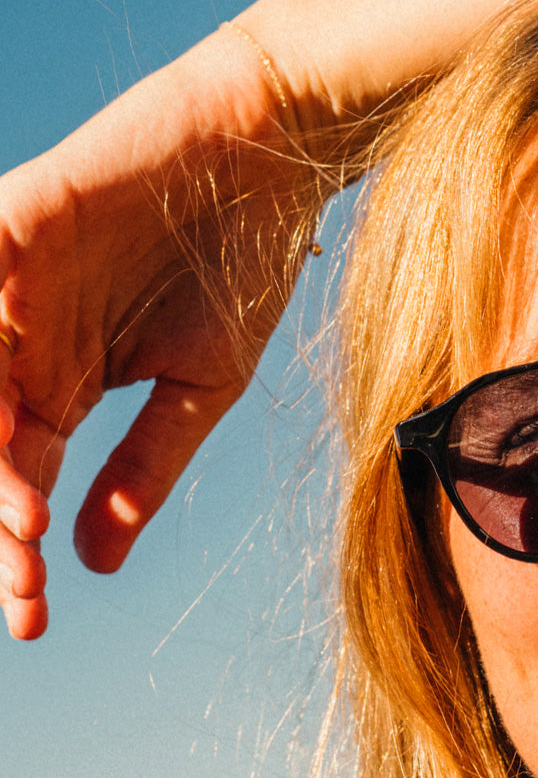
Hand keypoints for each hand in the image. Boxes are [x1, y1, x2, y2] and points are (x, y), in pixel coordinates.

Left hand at [0, 23, 327, 637]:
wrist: (272, 155)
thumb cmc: (242, 265)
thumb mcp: (200, 387)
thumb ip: (143, 465)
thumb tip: (91, 566)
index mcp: (59, 381)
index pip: (16, 479)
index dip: (13, 554)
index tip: (30, 623)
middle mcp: (19, 340)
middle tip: (14, 586)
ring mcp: (10, 282)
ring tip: (12, 523)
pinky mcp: (15, 219)